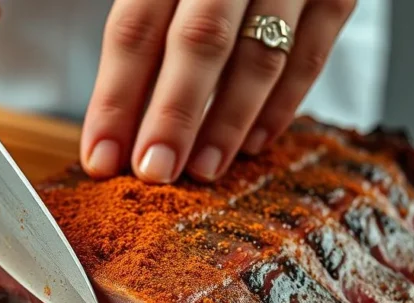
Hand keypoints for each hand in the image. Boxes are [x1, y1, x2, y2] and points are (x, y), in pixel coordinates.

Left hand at [81, 0, 355, 182]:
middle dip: (173, 116)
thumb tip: (116, 113)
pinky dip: (282, 104)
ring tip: (201, 169)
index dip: (115, 99)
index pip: (135, 28)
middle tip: (153, 171)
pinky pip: (312, 53)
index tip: (102, 157)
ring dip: (228, 121)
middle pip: (199, 41)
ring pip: (261, 54)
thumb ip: (141, 20)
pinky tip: (251, 143)